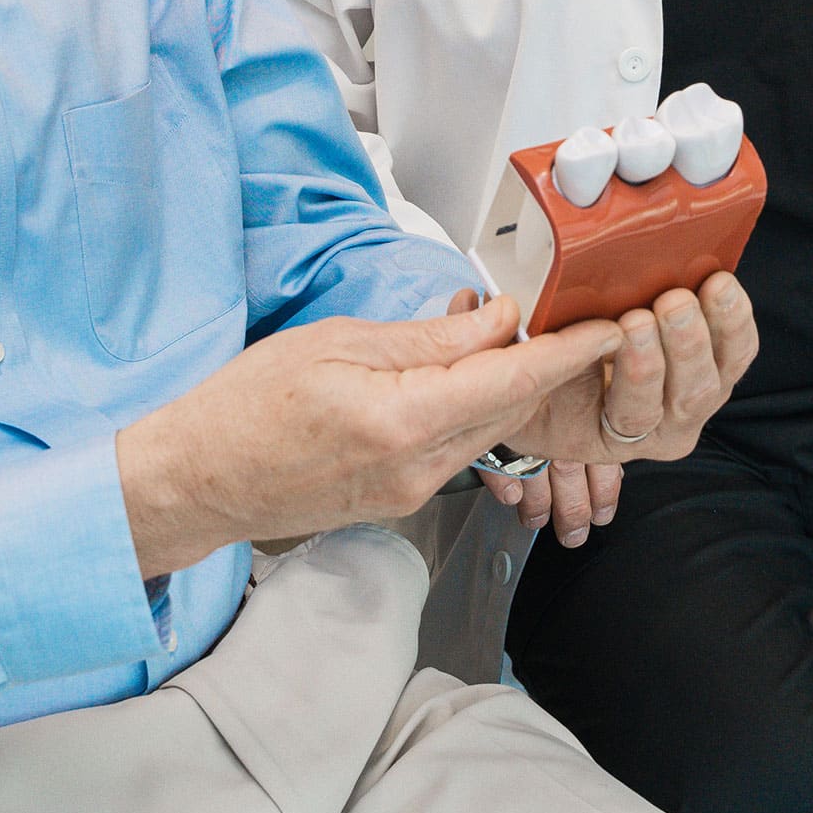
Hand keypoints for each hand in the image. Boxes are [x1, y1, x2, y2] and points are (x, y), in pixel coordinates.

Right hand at [116, 296, 624, 576]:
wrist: (201, 479)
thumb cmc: (247, 404)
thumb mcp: (334, 344)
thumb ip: (424, 338)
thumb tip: (494, 319)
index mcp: (400, 421)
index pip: (510, 381)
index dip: (569, 353)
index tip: (611, 326)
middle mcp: (417, 468)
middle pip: (511, 409)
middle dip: (549, 363)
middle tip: (571, 313)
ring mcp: (412, 492)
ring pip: (489, 430)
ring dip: (511, 385)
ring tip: (516, 335)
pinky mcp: (402, 499)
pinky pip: (460, 448)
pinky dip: (476, 407)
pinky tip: (463, 374)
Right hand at [477, 273, 756, 510]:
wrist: (572, 382)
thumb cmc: (543, 379)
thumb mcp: (514, 374)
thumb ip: (503, 349)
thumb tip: (478, 301)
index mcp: (607, 438)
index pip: (631, 412)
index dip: (635, 371)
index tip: (623, 326)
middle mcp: (657, 429)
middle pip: (682, 397)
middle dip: (678, 346)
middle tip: (666, 304)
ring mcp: (689, 404)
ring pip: (713, 379)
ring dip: (710, 332)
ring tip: (696, 291)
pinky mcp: (713, 374)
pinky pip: (737, 354)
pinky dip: (735, 321)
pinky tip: (723, 288)